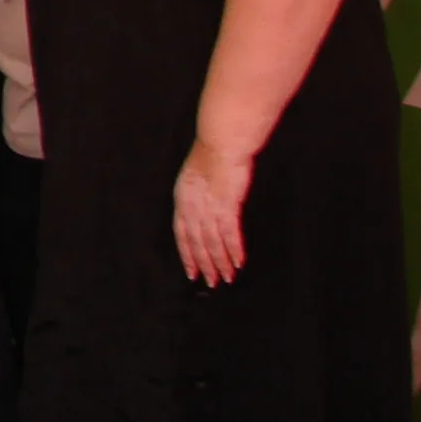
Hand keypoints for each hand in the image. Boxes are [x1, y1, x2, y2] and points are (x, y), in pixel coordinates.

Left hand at [173, 139, 252, 286]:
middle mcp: (191, 205)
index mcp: (182, 198)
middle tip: (211, 282)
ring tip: (227, 278)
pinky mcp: (226, 205)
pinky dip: (233, 250)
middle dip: (204, 264)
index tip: (192, 271)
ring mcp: (208, 206)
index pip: (181, 233)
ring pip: (212, 242)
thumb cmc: (214, 153)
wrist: (223, 140)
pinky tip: (239, 263)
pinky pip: (229, 234)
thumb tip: (203, 210)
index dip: (187, 253)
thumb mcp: (197, 175)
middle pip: (196, 242)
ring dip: (220, 262)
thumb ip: (197, 194)